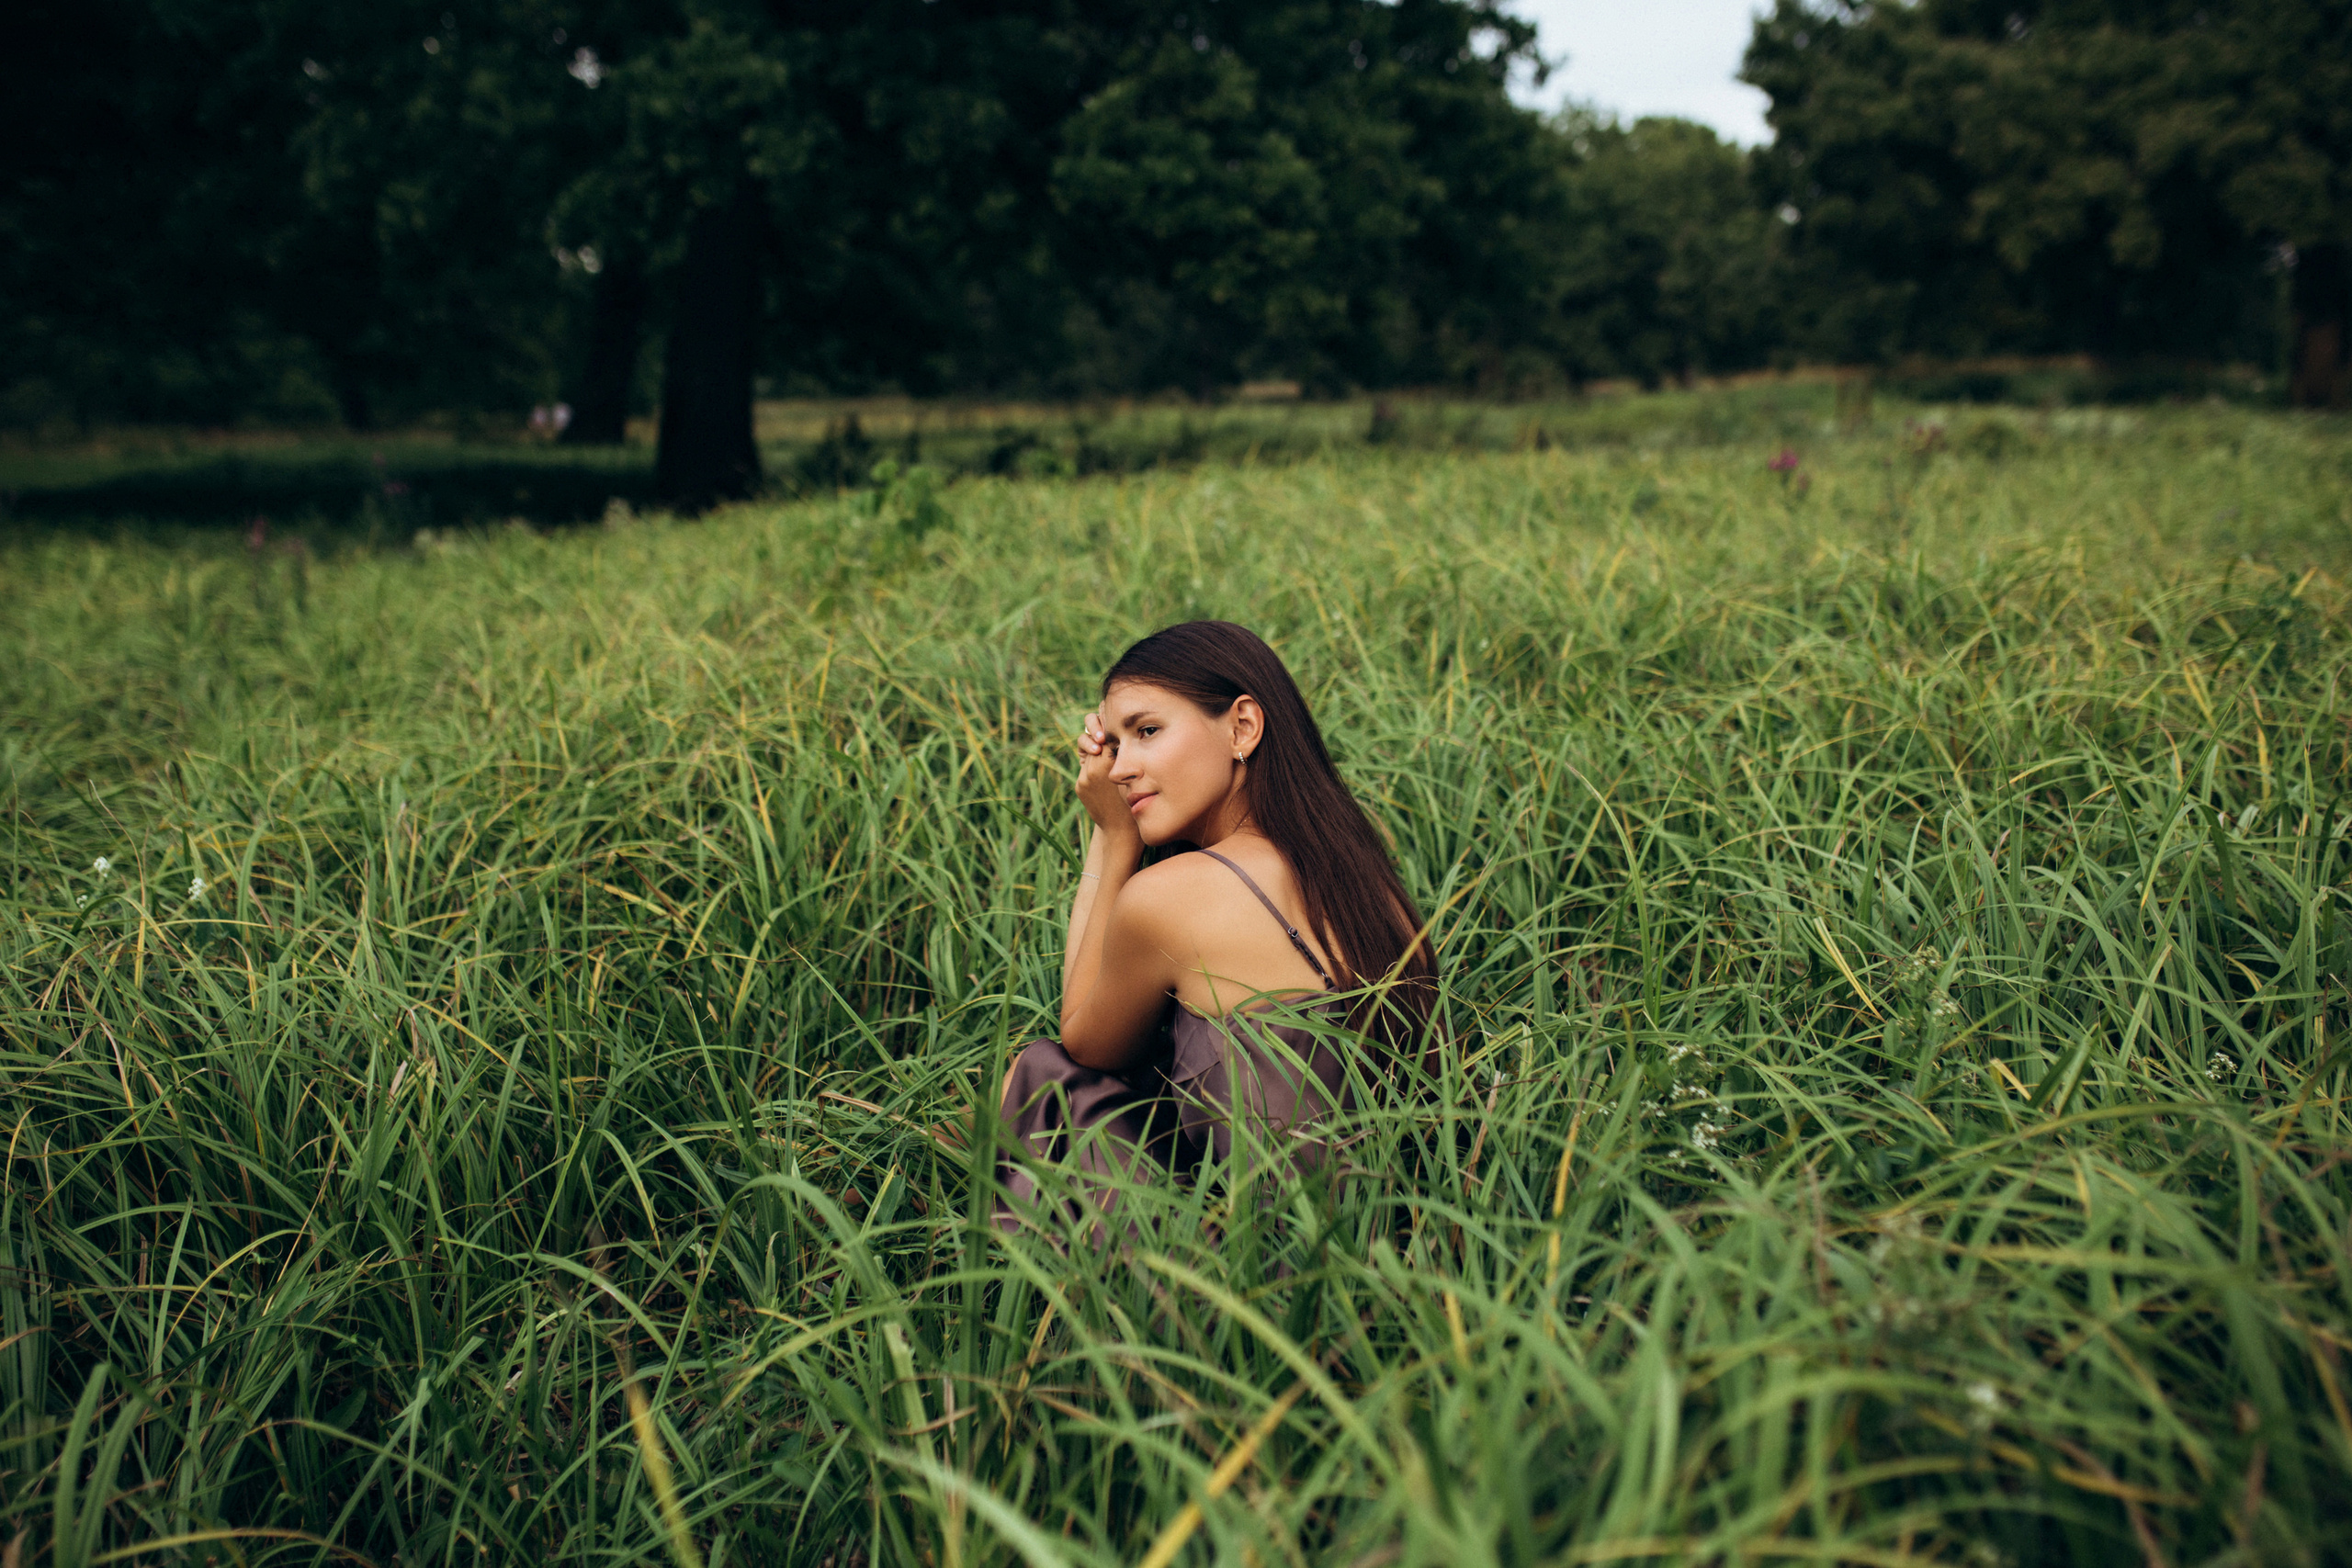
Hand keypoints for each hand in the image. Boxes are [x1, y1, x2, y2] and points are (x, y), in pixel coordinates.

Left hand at [1073, 712, 1137, 840]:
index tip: (1114, 713)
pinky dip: (1093, 760)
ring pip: (1084, 749)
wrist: (1121, 833)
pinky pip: (1085, 765)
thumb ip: (1124, 753)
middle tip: (1107, 731)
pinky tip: (1104, 760)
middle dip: (1098, 728)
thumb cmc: (1138, 802)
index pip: (1103, 730)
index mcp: (1105, 764)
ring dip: (1094, 743)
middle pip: (1089, 735)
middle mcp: (1089, 770)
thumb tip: (1118, 731)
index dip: (1108, 720)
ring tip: (1105, 743)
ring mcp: (1082, 778)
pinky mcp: (1079, 786)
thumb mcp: (1136, 774)